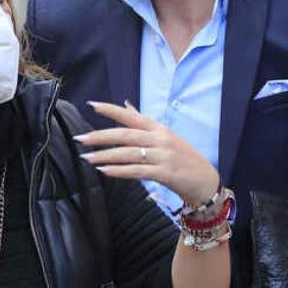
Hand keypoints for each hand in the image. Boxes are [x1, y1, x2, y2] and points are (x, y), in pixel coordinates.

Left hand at [76, 101, 219, 203]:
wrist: (206, 182)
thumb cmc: (184, 159)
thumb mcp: (166, 136)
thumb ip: (144, 122)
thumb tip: (127, 105)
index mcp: (159, 128)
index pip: (131, 116)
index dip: (111, 110)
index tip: (92, 105)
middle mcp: (160, 139)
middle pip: (125, 135)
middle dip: (100, 136)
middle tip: (80, 139)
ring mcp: (164, 156)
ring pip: (128, 153)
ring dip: (105, 156)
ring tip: (87, 158)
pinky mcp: (165, 173)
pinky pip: (138, 171)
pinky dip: (120, 171)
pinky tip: (105, 171)